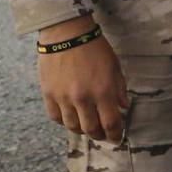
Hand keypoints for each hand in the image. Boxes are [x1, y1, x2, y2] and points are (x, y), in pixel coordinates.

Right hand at [37, 16, 127, 142]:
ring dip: (82, 130)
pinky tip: (71, 119)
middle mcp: (82, 98)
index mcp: (103, 91)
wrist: (67, 34)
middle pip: (91, 129)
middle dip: (99, 135)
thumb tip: (123, 107)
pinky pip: (55, 117)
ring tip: (88, 128)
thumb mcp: (114, 67)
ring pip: (72, 126)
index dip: (115, 134)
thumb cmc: (95, 48)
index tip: (118, 138)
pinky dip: (64, 122)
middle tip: (104, 136)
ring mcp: (63, 98)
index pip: (110, 123)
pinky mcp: (48, 94)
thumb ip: (119, 89)